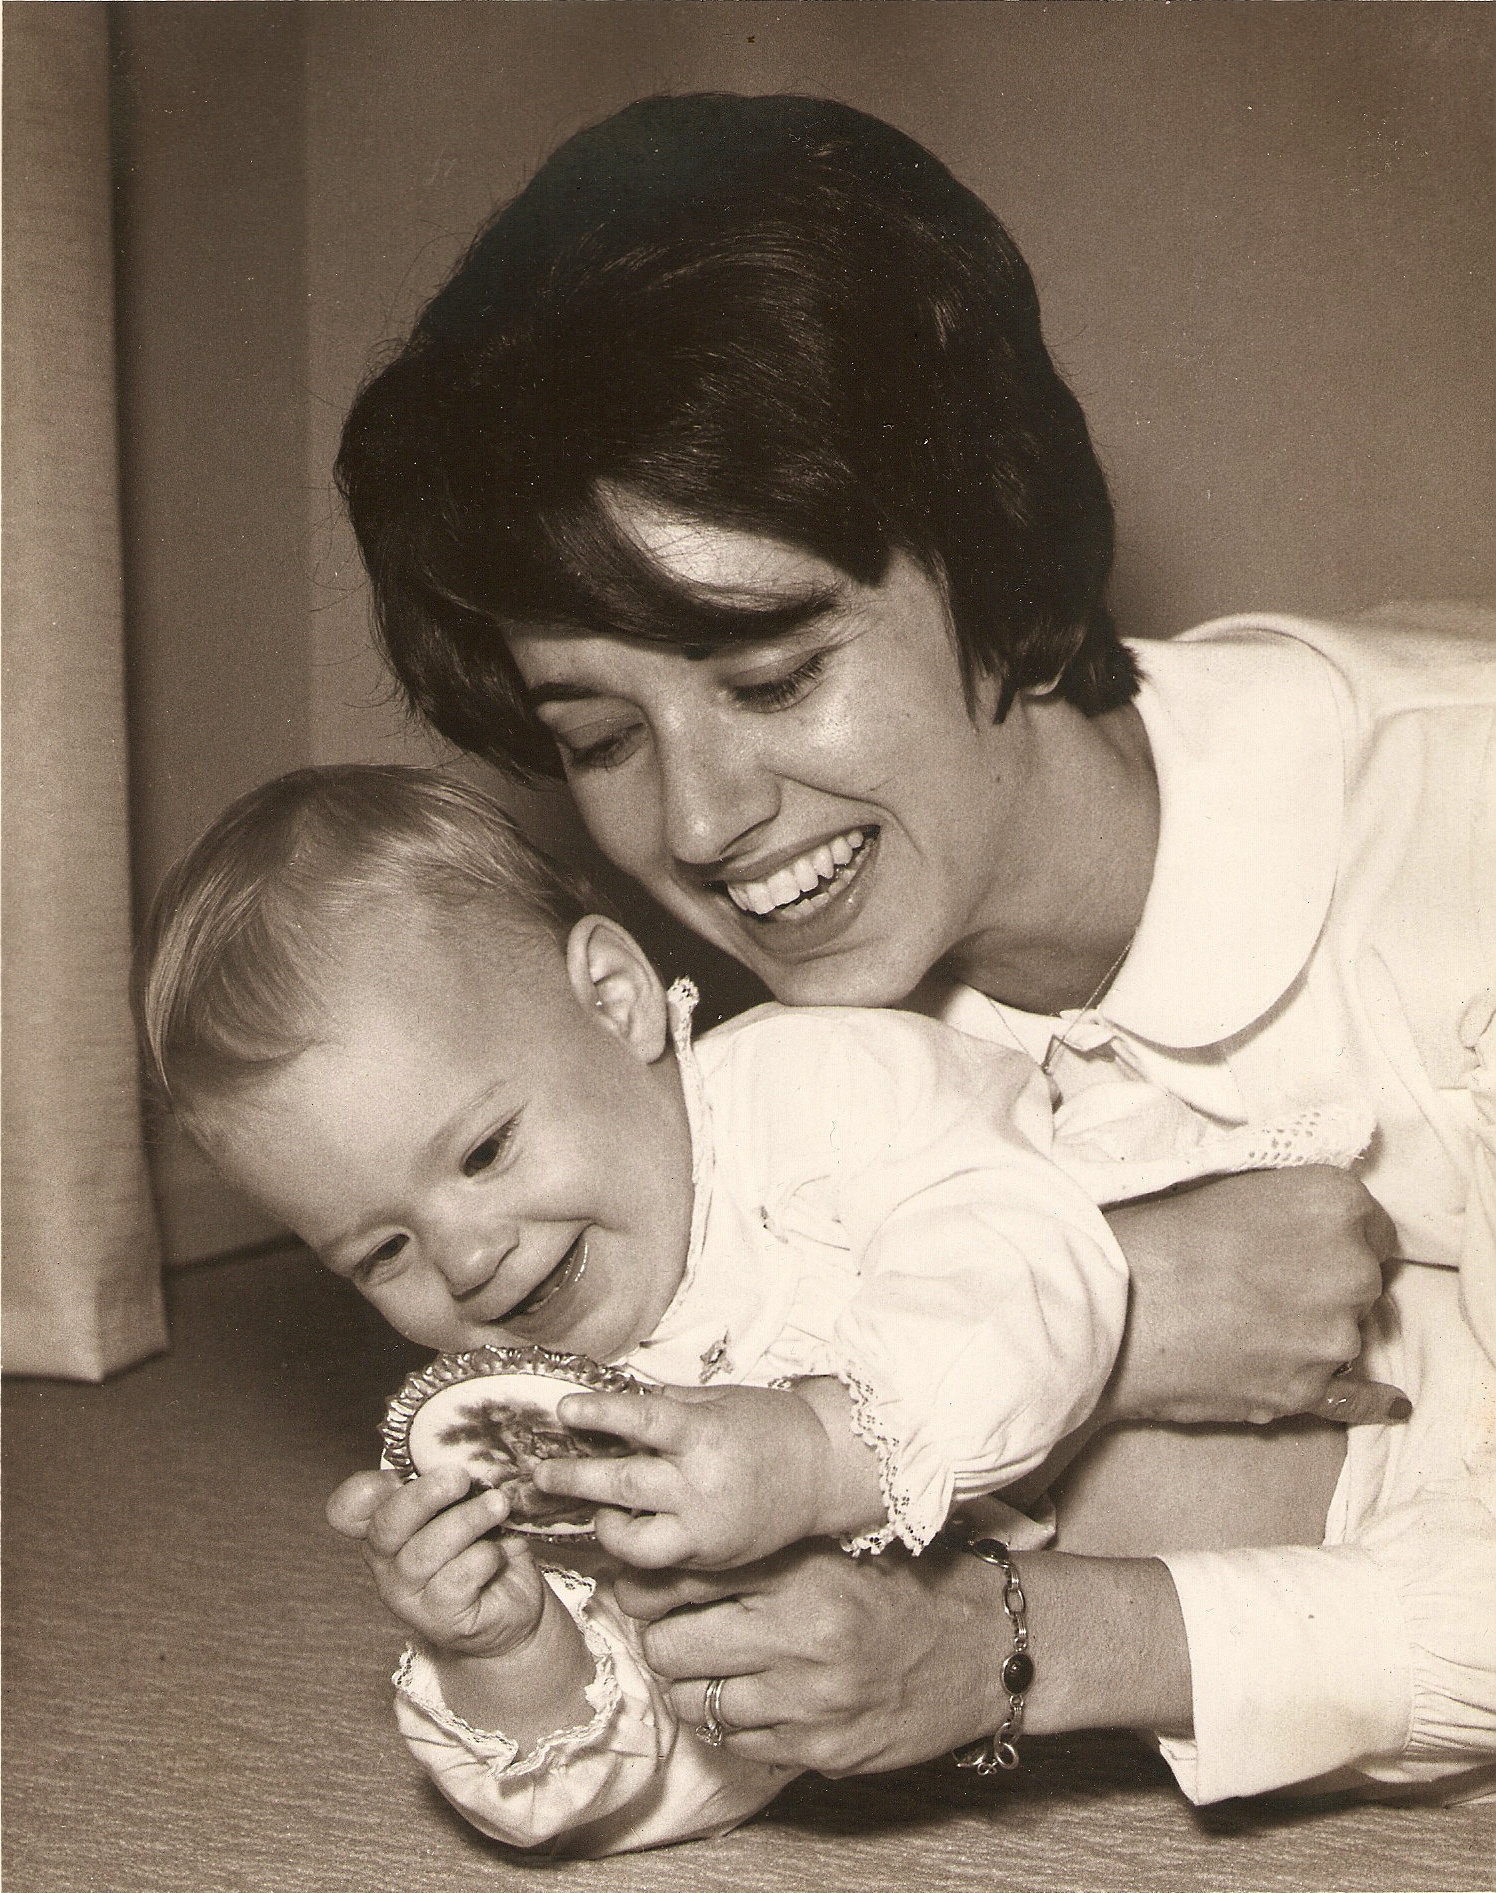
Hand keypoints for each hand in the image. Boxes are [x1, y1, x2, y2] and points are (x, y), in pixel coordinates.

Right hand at [326, 1465, 546, 1659]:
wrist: (514, 1605)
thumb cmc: (483, 1544)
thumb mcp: (465, 1506)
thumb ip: (451, 1482)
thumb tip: (462, 1453)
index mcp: (386, 1526)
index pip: (347, 1511)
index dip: (363, 1491)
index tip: (396, 1476)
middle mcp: (387, 1561)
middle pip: (386, 1526)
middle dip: (424, 1496)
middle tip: (460, 1478)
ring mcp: (408, 1595)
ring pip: (424, 1553)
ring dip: (466, 1522)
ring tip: (498, 1506)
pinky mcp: (439, 1619)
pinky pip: (455, 1581)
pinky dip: (482, 1558)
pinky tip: (498, 1552)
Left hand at [535, 1383, 841, 1568]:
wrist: (823, 1469)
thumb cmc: (771, 1424)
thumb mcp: (720, 1400)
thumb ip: (670, 1406)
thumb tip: (617, 1405)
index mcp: (706, 1433)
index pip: (642, 1419)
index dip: (600, 1413)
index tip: (564, 1409)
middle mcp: (703, 1482)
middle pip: (624, 1482)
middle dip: (575, 1478)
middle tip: (539, 1473)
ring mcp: (706, 1525)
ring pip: (633, 1536)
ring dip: (599, 1522)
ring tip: (584, 1509)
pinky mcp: (711, 1555)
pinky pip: (658, 1559)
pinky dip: (633, 1547)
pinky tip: (622, 1530)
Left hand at [614, 1538, 1004, 1773]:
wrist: (985, 1648)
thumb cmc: (905, 1586)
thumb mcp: (835, 1548)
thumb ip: (763, 1551)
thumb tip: (669, 1555)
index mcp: (800, 1573)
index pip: (680, 1577)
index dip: (643, 1582)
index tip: (638, 1584)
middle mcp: (800, 1636)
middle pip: (670, 1646)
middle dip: (659, 1638)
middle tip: (668, 1629)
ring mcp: (809, 1701)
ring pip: (694, 1703)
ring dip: (690, 1687)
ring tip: (707, 1668)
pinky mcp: (822, 1749)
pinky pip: (737, 1742)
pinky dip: (732, 1722)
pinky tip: (754, 1698)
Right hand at [1104, 1167, 1407, 1425]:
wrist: (1110, 1305)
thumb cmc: (1154, 1235)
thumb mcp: (1225, 1184)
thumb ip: (1285, 1205)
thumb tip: (1303, 1229)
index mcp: (1333, 1202)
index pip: (1371, 1226)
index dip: (1336, 1239)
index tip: (1308, 1248)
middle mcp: (1351, 1268)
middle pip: (1362, 1281)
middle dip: (1327, 1283)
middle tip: (1265, 1285)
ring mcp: (1333, 1336)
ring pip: (1344, 1334)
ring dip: (1313, 1331)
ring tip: (1249, 1327)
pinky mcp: (1307, 1390)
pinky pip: (1355, 1397)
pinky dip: (1372, 1399)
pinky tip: (1391, 1402)